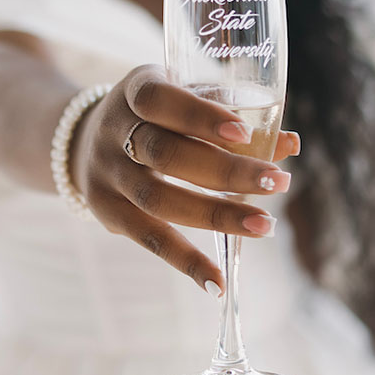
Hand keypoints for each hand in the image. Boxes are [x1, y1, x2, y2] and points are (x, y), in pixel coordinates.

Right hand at [69, 65, 300, 295]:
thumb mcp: (184, 98)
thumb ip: (233, 114)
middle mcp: (115, 131)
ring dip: (217, 215)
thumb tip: (290, 144)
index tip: (244, 132)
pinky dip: (185, 262)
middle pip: (167, 154)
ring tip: (264, 225)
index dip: (200, 116)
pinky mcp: (108, 213)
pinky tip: (217, 284)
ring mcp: (108, 175)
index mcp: (137, 90)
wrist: (84, 141)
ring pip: (159, 200)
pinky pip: (149, 240)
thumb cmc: (157, 116)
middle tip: (276, 181)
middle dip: (226, 171)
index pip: (160, 100)